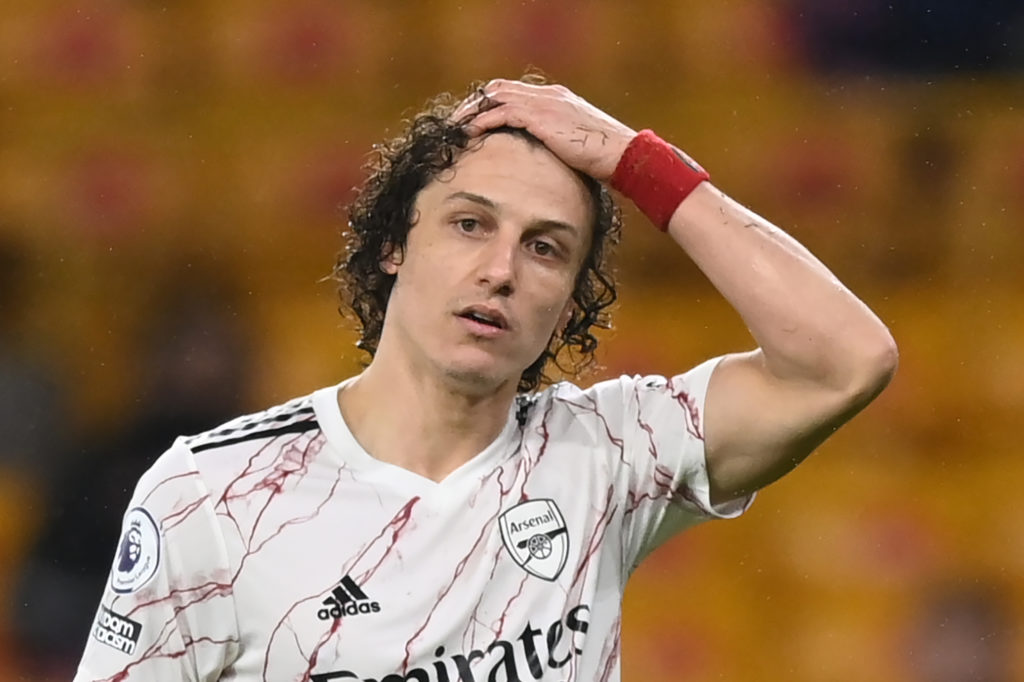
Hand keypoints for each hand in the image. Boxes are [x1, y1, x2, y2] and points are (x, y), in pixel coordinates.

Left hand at [452, 79, 636, 182]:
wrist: (621, 154)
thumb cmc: (604, 157)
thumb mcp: (575, 145)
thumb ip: (556, 143)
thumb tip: (542, 161)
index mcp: (555, 98)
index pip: (512, 91)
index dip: (490, 103)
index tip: (474, 119)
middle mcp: (547, 95)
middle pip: (498, 89)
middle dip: (474, 103)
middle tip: (456, 122)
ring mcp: (544, 103)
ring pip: (494, 97)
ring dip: (472, 112)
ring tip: (455, 128)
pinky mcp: (541, 117)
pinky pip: (501, 113)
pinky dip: (482, 121)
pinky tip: (469, 134)